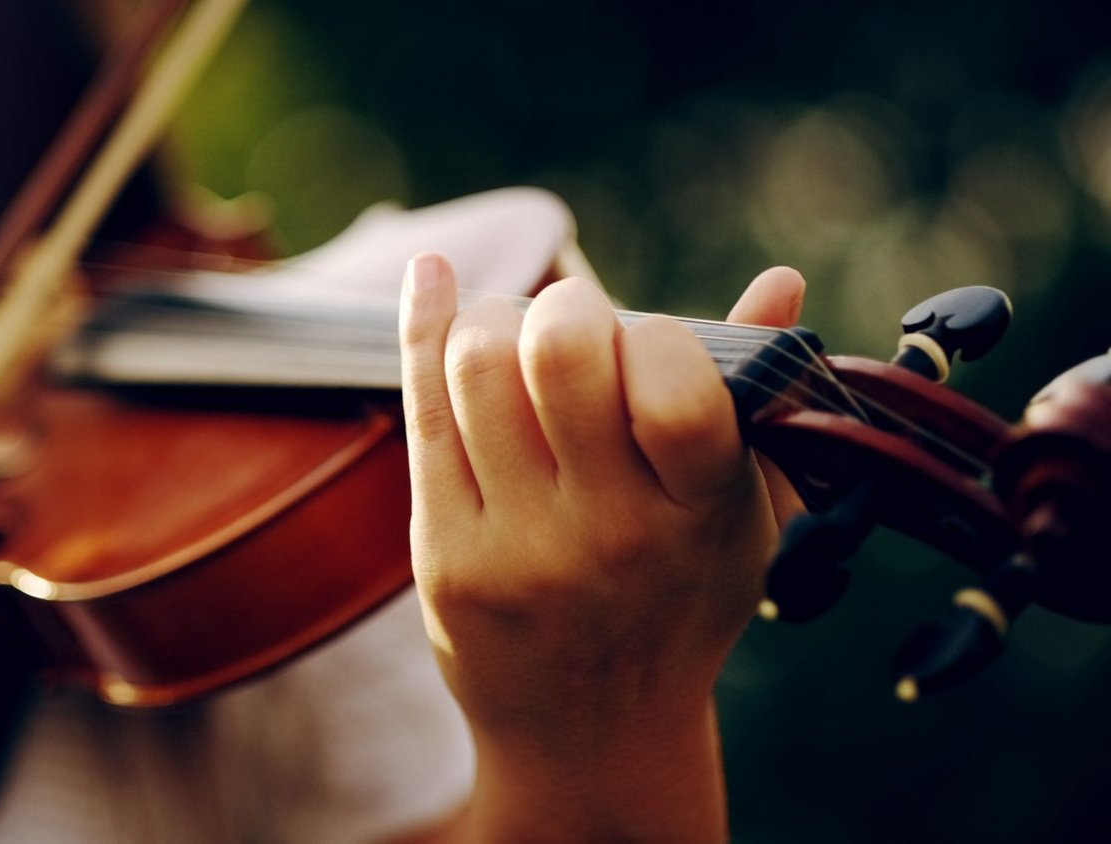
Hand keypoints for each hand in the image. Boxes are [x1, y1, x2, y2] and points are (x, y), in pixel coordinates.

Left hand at [397, 254, 804, 841]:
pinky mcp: (443, 554)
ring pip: (478, 365)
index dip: (654, 334)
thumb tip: (781, 281)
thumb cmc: (677, 602)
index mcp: (700, 515)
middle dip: (567, 306)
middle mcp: (608, 534)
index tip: (645, 343)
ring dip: (495, 320)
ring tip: (515, 340)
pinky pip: (422, 409)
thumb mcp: (741, 518)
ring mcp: (517, 547)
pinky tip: (434, 278)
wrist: (589, 733)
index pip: (676, 387)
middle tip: (571, 327)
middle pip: (560, 351)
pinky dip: (426, 325)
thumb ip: (756, 402)